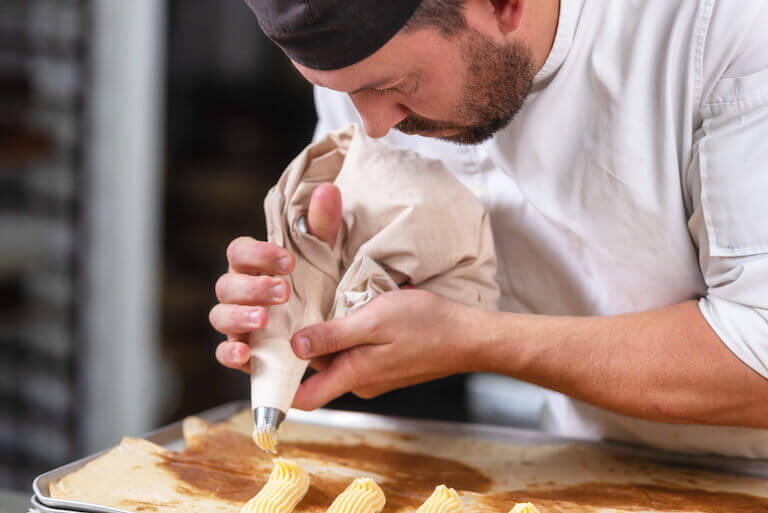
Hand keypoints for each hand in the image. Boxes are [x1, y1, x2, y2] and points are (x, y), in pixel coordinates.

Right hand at [211, 183, 342, 371]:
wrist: (327, 323)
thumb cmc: (316, 281)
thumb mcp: (324, 252)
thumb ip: (322, 223)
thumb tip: (328, 190)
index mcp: (251, 263)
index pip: (238, 251)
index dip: (258, 254)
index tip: (289, 262)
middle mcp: (238, 291)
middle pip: (226, 284)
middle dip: (253, 287)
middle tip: (283, 292)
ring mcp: (237, 322)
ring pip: (220, 316)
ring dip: (239, 317)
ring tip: (264, 320)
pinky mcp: (242, 351)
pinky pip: (224, 353)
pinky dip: (230, 354)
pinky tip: (246, 355)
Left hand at [289, 289, 484, 409]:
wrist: (470, 337)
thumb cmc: (428, 325)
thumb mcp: (375, 320)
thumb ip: (333, 335)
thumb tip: (294, 346)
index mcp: (354, 376)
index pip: (302, 397)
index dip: (276, 387)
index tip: (260, 362)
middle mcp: (360, 382)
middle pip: (315, 371)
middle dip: (302, 346)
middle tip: (291, 311)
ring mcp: (374, 376)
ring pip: (335, 358)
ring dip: (327, 336)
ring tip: (323, 304)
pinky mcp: (384, 365)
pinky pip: (354, 353)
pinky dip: (346, 334)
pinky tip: (351, 310)